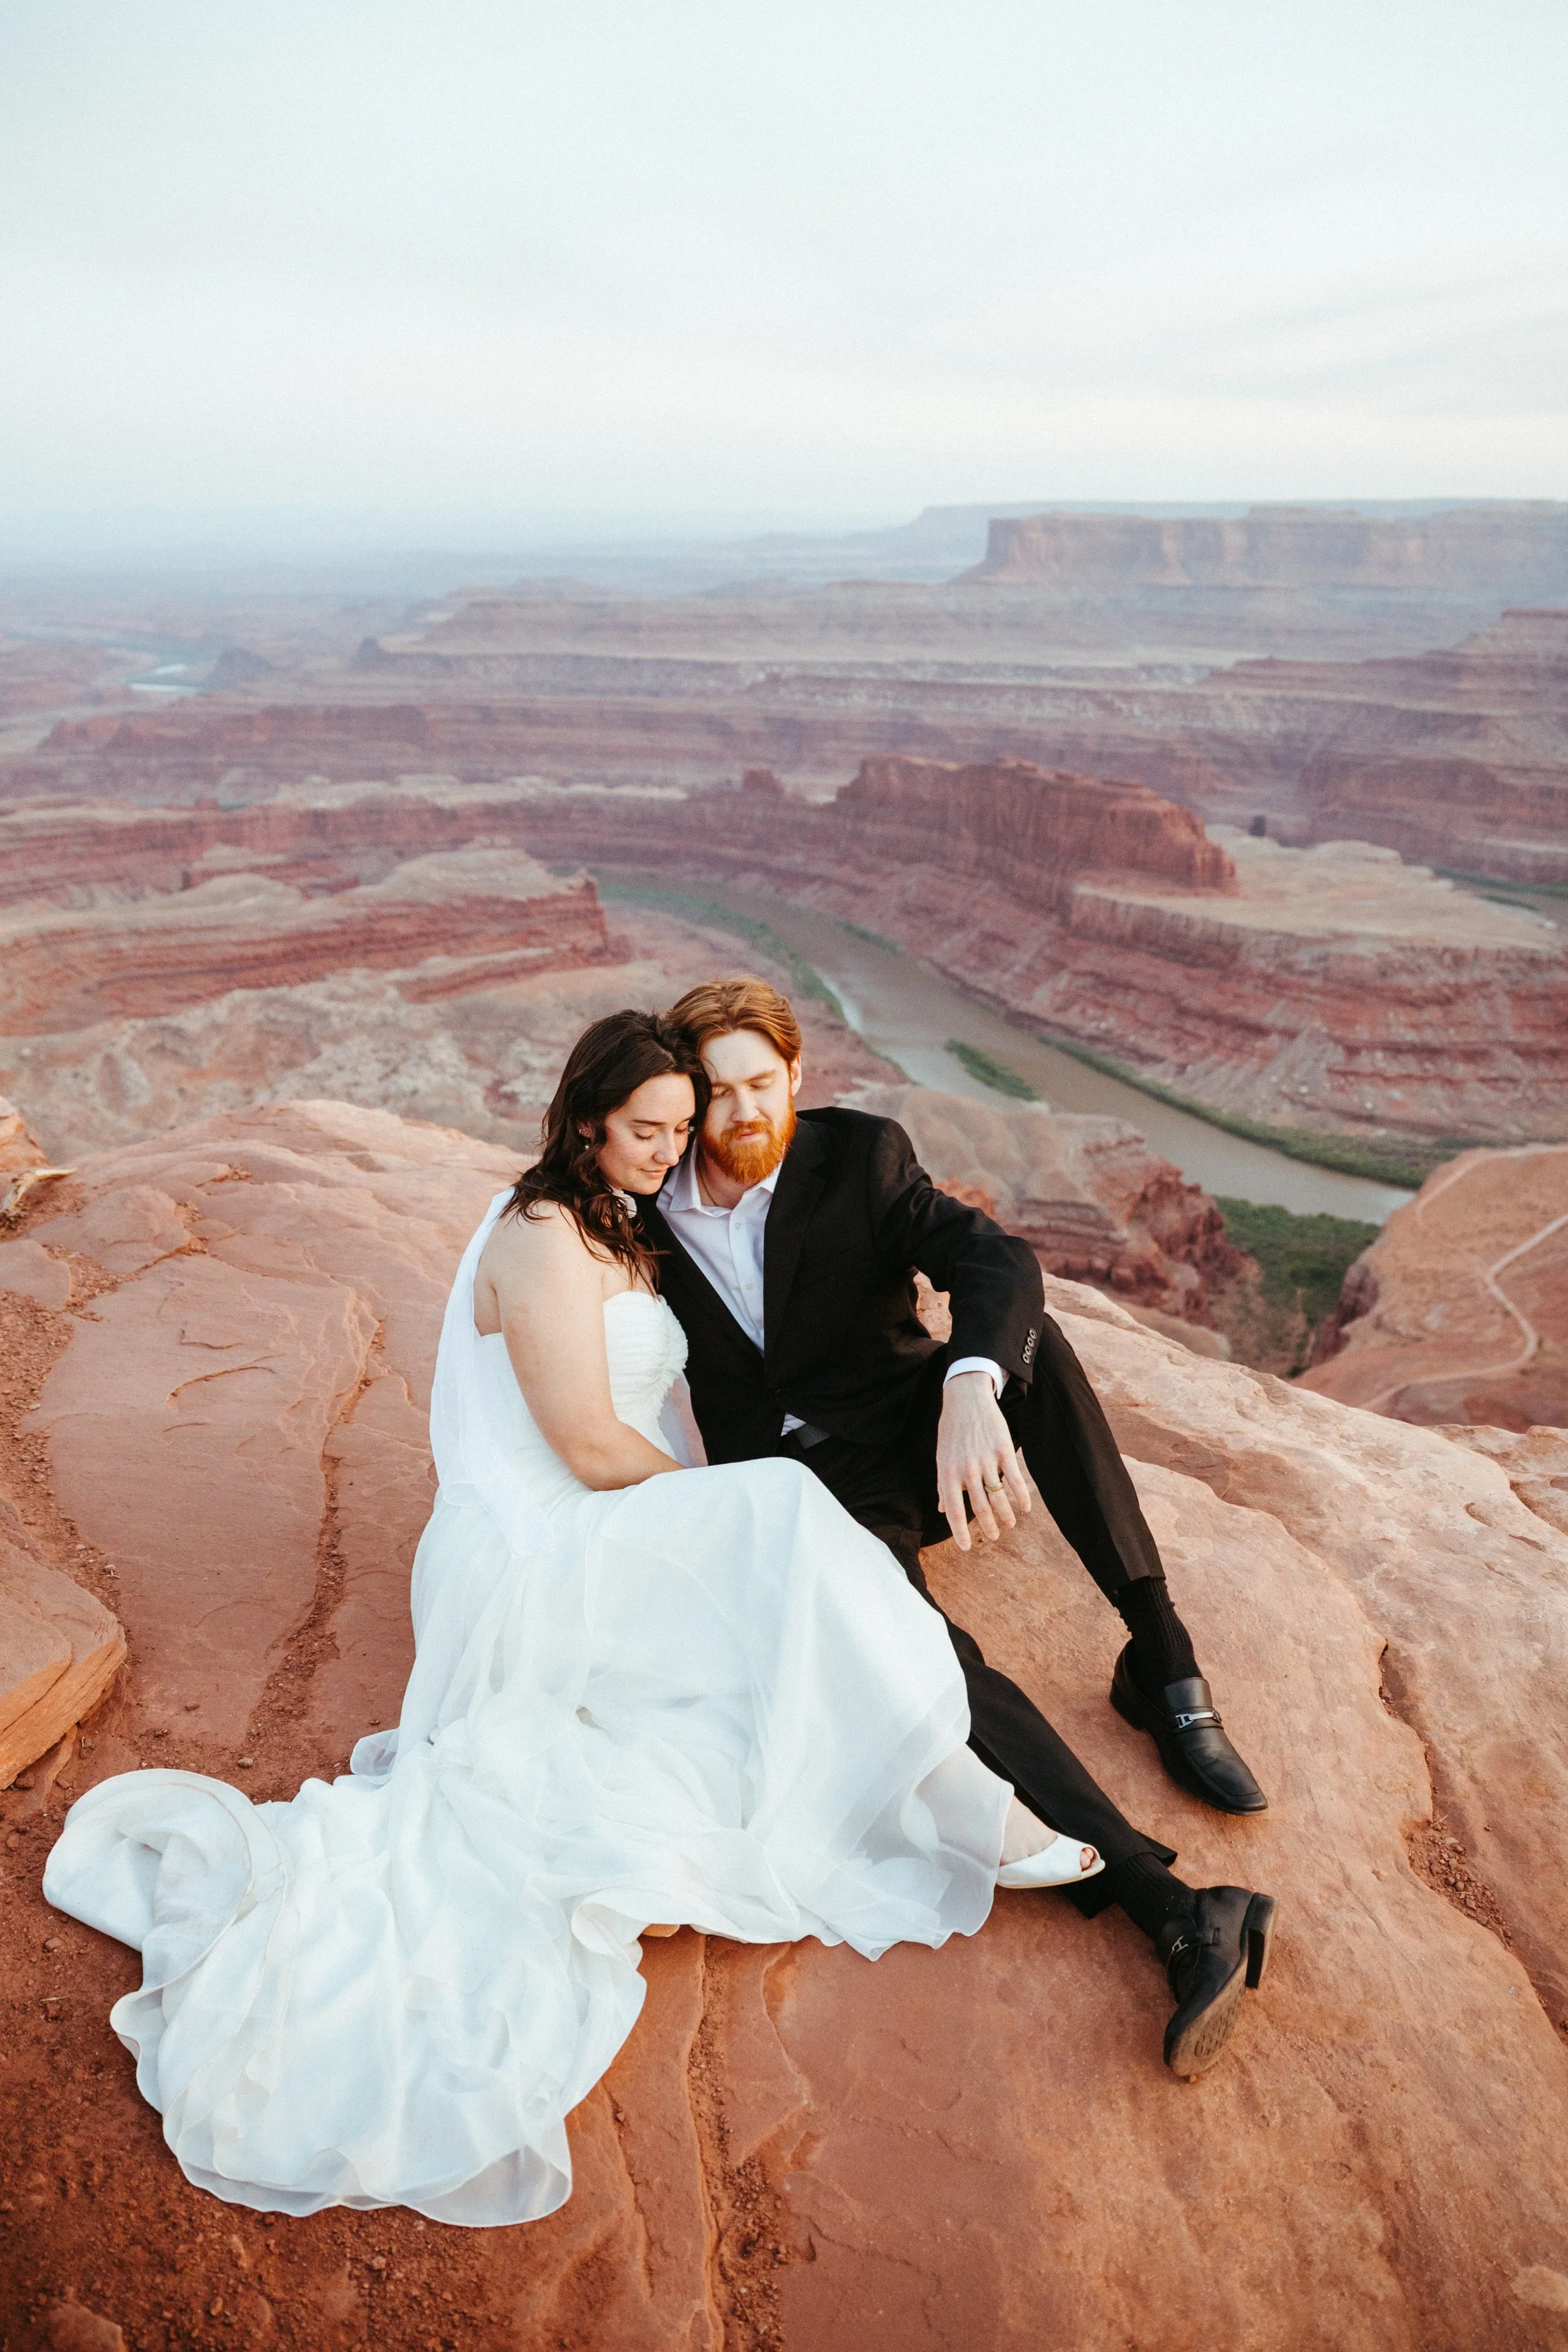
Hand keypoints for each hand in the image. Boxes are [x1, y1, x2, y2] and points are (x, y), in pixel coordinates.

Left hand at [935, 1372, 1031, 1550]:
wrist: (966, 1398)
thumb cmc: (951, 1430)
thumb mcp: (941, 1457)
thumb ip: (942, 1485)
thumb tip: (942, 1509)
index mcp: (947, 1473)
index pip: (954, 1511)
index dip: (960, 1533)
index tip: (966, 1548)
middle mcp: (966, 1470)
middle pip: (979, 1508)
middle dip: (988, 1527)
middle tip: (994, 1537)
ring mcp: (986, 1461)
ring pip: (998, 1498)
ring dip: (1006, 1516)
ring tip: (1009, 1525)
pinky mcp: (1004, 1451)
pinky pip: (1015, 1480)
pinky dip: (1022, 1497)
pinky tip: (1026, 1508)